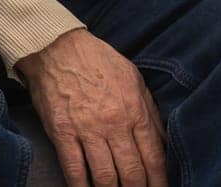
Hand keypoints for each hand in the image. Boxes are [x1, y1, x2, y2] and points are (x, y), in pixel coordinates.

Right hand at [17, 29, 167, 186]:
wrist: (57, 46)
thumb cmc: (98, 61)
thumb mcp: (134, 79)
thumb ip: (150, 113)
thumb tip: (163, 145)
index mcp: (135, 111)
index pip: (154, 159)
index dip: (159, 182)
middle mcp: (114, 124)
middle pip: (132, 173)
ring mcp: (87, 129)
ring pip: (105, 177)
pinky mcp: (62, 132)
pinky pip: (74, 169)